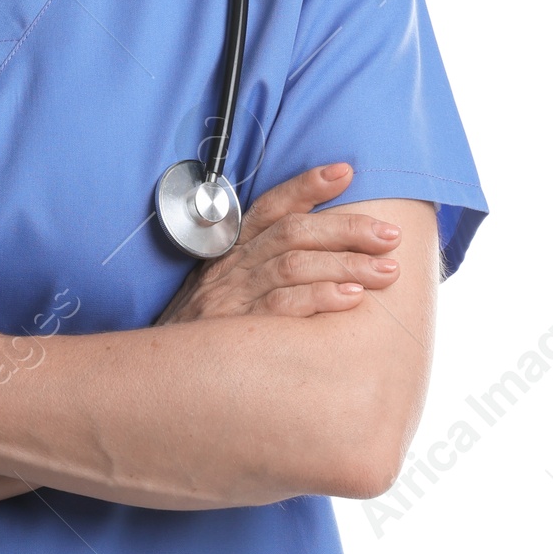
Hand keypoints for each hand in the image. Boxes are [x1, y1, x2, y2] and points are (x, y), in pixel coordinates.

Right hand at [155, 162, 400, 324]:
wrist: (162, 381)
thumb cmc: (202, 336)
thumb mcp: (225, 293)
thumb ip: (262, 270)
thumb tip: (327, 258)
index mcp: (232, 252)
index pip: (270, 207)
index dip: (307, 186)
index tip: (345, 172)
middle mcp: (232, 268)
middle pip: (292, 232)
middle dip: (347, 229)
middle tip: (390, 236)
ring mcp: (232, 298)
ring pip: (293, 264)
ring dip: (345, 263)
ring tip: (386, 271)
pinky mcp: (235, 330)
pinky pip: (282, 306)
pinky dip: (319, 296)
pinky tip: (350, 297)